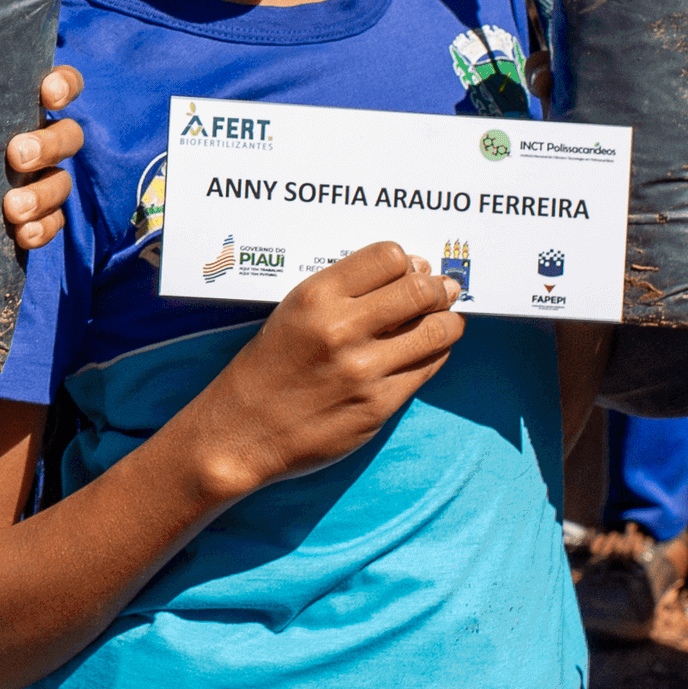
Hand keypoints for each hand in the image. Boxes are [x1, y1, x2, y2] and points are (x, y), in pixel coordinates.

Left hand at [0, 63, 86, 253]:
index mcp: (16, 106)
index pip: (60, 85)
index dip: (64, 85)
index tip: (48, 94)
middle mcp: (36, 140)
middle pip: (68, 136)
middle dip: (50, 144)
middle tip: (17, 155)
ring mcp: (38, 180)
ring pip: (62, 181)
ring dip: (44, 194)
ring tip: (13, 208)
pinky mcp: (35, 217)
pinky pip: (54, 221)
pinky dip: (44, 229)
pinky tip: (23, 235)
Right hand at [177, 241, 464, 499]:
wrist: (240, 432)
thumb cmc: (267, 368)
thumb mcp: (293, 313)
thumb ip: (345, 292)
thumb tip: (413, 271)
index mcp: (315, 297)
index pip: (388, 256)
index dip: (408, 261)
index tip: (413, 270)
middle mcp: (342, 329)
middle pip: (421, 290)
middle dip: (439, 288)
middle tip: (442, 291)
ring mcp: (364, 370)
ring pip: (436, 331)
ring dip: (447, 322)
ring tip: (442, 321)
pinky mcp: (379, 405)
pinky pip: (427, 368)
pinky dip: (434, 354)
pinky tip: (425, 351)